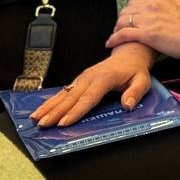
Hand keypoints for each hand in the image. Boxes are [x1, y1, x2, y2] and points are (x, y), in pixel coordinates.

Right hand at [30, 42, 154, 126]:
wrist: (129, 54)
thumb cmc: (135, 70)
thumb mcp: (143, 80)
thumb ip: (135, 92)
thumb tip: (127, 105)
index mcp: (105, 78)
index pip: (89, 97)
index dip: (76, 111)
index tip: (64, 122)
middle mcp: (90, 77)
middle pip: (71, 97)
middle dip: (56, 112)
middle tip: (44, 124)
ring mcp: (82, 78)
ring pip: (63, 94)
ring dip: (49, 107)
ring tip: (36, 118)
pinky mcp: (79, 80)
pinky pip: (63, 92)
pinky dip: (51, 101)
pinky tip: (41, 110)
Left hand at [104, 0, 179, 58]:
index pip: (136, 2)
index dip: (130, 11)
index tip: (131, 18)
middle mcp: (151, 7)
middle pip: (126, 10)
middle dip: (121, 19)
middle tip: (121, 28)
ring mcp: (147, 20)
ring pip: (121, 21)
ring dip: (116, 29)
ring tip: (115, 36)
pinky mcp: (145, 34)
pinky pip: (123, 34)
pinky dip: (114, 38)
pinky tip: (110, 43)